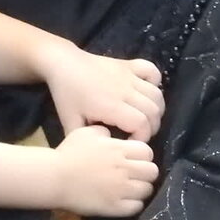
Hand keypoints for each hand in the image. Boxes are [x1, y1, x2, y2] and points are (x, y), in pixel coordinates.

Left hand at [37, 42, 163, 140]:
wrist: (62, 63)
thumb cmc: (66, 94)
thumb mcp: (70, 122)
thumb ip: (86, 141)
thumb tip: (99, 157)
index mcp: (111, 105)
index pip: (142, 124)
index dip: (142, 138)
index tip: (130, 142)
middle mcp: (125, 90)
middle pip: (154, 111)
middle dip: (151, 127)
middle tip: (137, 133)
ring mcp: (129, 75)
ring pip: (157, 95)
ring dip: (155, 109)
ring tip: (143, 117)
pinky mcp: (129, 64)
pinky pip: (152, 71)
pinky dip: (155, 83)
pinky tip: (145, 92)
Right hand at [54, 125, 158, 217]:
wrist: (54, 178)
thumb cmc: (68, 153)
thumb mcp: (85, 133)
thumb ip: (104, 133)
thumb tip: (113, 137)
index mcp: (118, 149)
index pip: (147, 152)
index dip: (142, 155)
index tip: (133, 158)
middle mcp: (124, 169)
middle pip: (152, 171)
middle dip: (145, 172)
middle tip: (134, 174)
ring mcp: (121, 189)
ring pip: (147, 189)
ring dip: (141, 188)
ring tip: (130, 188)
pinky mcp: (115, 207)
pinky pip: (137, 206)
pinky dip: (133, 203)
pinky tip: (124, 200)